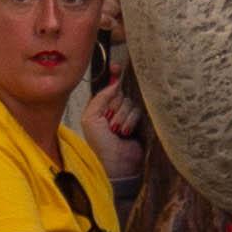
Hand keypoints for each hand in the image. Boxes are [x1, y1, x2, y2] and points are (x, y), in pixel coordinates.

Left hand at [83, 66, 148, 188]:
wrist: (116, 163)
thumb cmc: (99, 143)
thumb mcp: (91, 118)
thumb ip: (100, 98)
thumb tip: (114, 83)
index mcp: (100, 107)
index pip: (108, 87)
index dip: (113, 76)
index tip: (116, 67)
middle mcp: (114, 109)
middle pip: (120, 93)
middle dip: (115, 106)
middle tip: (109, 121)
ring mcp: (128, 116)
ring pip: (130, 102)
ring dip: (122, 117)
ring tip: (117, 132)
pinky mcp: (141, 122)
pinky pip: (138, 111)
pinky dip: (131, 121)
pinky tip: (127, 133)